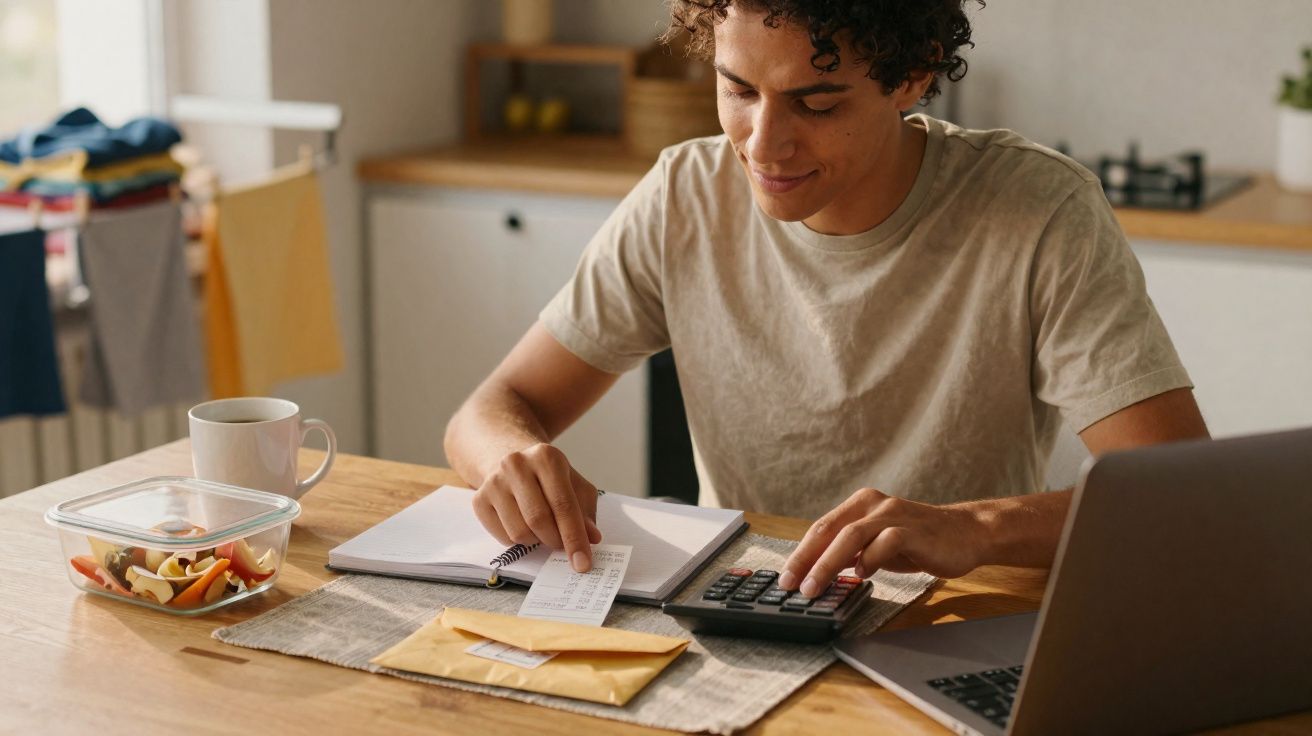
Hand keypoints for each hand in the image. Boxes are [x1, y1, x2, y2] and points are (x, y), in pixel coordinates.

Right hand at [471, 443, 602, 571]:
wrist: (512, 464)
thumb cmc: (549, 478)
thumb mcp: (574, 486)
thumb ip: (585, 511)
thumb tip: (592, 538)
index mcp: (546, 458)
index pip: (563, 505)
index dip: (575, 538)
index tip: (583, 563)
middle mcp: (516, 465)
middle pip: (539, 520)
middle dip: (555, 541)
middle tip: (562, 545)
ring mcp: (494, 482)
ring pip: (519, 533)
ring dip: (537, 541)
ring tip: (542, 529)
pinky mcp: (479, 499)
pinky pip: (503, 537)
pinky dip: (519, 541)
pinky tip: (523, 525)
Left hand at [779, 488, 986, 596]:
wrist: (966, 534)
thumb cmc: (918, 542)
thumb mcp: (877, 545)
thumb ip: (850, 553)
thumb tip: (817, 574)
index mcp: (860, 505)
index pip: (821, 529)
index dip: (800, 554)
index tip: (785, 578)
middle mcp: (872, 504)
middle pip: (829, 530)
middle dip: (806, 560)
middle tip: (792, 585)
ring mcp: (893, 514)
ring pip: (851, 535)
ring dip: (828, 563)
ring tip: (815, 586)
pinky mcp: (913, 530)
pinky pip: (886, 541)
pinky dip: (870, 558)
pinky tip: (863, 574)